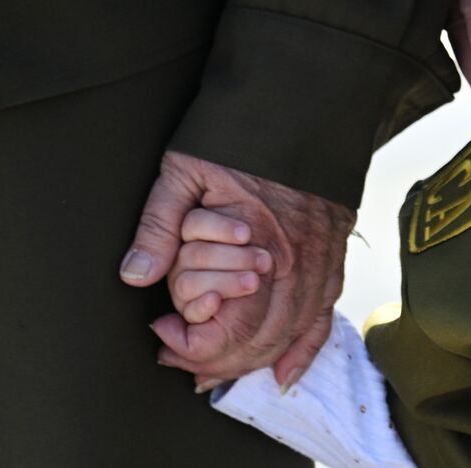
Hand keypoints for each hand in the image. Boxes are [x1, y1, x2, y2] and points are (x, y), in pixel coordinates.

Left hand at [119, 151, 352, 388]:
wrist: (302, 102)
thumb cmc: (239, 135)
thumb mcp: (183, 171)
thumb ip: (159, 227)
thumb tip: (135, 277)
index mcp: (257, 243)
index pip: (229, 328)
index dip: (192, 345)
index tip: (163, 334)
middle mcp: (296, 259)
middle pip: (262, 340)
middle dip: (219, 362)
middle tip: (182, 359)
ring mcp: (321, 257)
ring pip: (294, 332)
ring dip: (257, 361)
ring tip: (221, 369)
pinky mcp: (335, 249)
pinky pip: (325, 311)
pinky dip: (306, 346)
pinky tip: (286, 370)